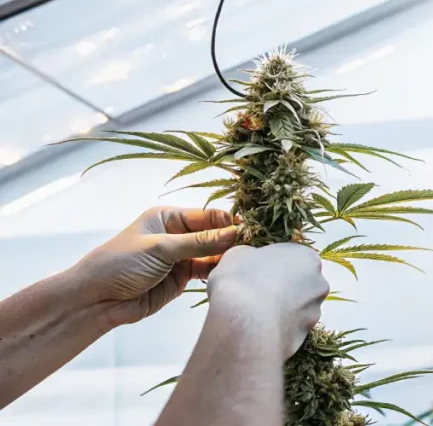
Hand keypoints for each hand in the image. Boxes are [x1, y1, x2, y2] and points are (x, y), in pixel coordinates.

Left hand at [72, 206, 238, 329]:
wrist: (96, 300)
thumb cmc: (120, 263)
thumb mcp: (161, 248)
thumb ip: (200, 242)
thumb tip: (235, 233)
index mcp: (169, 218)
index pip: (208, 215)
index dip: (228, 221)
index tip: (249, 229)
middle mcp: (178, 235)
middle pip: (214, 234)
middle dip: (232, 239)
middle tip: (255, 245)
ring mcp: (181, 257)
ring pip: (214, 254)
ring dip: (228, 257)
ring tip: (247, 261)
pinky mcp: (183, 278)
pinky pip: (208, 272)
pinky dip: (219, 272)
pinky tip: (233, 273)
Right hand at [206, 243, 328, 358]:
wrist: (244, 323)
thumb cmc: (242, 279)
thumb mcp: (238, 255)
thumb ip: (251, 256)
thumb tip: (249, 261)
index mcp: (308, 257)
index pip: (293, 259)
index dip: (272, 266)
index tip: (255, 274)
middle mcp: (318, 284)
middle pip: (300, 284)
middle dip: (282, 289)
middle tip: (255, 295)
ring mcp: (314, 312)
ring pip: (297, 309)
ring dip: (281, 311)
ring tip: (254, 316)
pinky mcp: (305, 337)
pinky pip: (290, 330)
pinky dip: (277, 330)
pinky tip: (258, 331)